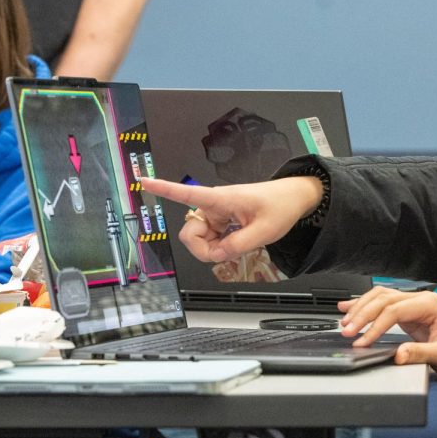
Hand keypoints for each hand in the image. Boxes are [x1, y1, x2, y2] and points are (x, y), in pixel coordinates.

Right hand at [139, 176, 322, 262]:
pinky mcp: (221, 222)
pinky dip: (221, 247)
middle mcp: (213, 206)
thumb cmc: (281, 206)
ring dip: (215, 249)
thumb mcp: (265, 230)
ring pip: (200, 240)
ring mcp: (216, 215)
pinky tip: (237, 241)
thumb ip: (239, 245)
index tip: (142, 181)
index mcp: (220, 199)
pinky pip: (211, 241)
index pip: (186, 194)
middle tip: (227, 252)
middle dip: (203, 249)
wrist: (294, 199)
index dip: (163, 189)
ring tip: (239, 243)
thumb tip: (217, 255)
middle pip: (190, 234)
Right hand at [338, 288, 436, 383]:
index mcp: (432, 305)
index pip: (394, 310)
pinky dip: (367, 307)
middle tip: (347, 330)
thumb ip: (420, 354)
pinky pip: (384, 306)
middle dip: (363, 314)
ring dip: (362, 307)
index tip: (362, 341)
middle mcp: (423, 300)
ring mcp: (416, 306)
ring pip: (382, 298)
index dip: (375, 325)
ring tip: (344, 319)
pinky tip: (352, 307)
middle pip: (384, 299)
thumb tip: (398, 354)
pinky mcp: (411, 315)